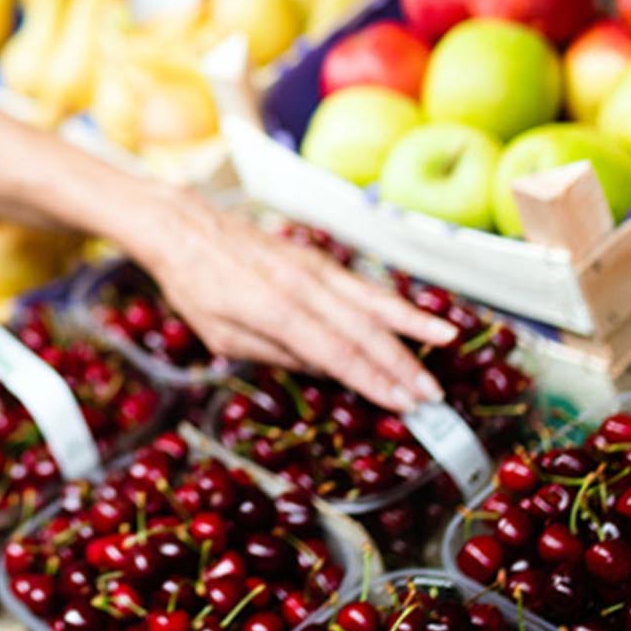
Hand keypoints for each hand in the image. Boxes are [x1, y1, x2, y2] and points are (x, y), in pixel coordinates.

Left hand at [129, 188, 454, 412]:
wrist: (184, 226)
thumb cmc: (195, 287)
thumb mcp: (221, 335)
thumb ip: (275, 353)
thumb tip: (326, 370)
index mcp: (272, 309)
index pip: (334, 352)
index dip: (373, 381)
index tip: (404, 404)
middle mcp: (300, 284)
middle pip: (361, 329)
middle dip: (401, 363)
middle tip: (432, 394)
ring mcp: (312, 266)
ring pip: (370, 299)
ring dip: (410, 325)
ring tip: (446, 342)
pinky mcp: (316, 257)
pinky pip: (360, 284)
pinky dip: (392, 300)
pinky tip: (416, 315)